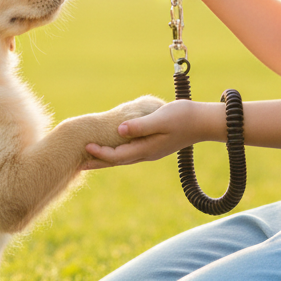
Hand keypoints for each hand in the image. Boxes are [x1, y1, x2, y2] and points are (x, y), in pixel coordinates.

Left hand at [81, 100, 222, 169]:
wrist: (204, 122)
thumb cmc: (183, 117)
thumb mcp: (160, 119)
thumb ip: (140, 125)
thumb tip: (120, 129)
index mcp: (147, 149)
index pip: (117, 155)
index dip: (100, 152)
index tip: (84, 146)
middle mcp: (147, 153)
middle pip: (117, 161)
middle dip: (97, 161)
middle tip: (76, 163)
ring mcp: (151, 150)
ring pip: (123, 157)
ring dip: (106, 158)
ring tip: (89, 158)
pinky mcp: (154, 145)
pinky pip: (130, 152)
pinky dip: (117, 152)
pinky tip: (112, 147)